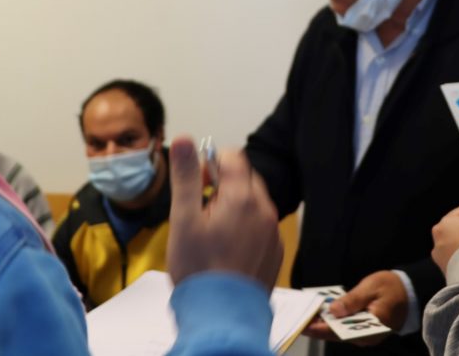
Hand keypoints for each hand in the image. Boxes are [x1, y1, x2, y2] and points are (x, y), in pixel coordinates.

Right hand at [167, 136, 282, 289]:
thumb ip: (185, 176)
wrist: (222, 317)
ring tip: (210, 235)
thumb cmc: (199, 271)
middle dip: (221, 186)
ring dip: (232, 208)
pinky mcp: (274, 252)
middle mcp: (264, 210)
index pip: (233, 156)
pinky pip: (260, 227)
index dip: (210, 163)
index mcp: (243, 197)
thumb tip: (185, 140)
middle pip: (244, 179)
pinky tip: (225, 251)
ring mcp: (272, 232)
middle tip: (199, 211)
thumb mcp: (184, 219)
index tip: (195, 183)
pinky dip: (244, 229)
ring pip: (252, 204)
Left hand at [303, 270, 406, 344]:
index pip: (341, 331)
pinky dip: (331, 321)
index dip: (320, 329)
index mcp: (371, 328)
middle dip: (317, 327)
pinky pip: (344, 327)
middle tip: (298, 320)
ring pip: (339, 332)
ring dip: (322, 324)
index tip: (304, 325)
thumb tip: (333, 310)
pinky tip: (320, 314)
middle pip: (337, 334)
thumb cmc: (391, 287)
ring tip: (305, 316)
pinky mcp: (363, 329)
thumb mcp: (371, 288)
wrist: (409, 291)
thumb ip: (352, 300)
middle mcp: (366, 336)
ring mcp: (364, 334)